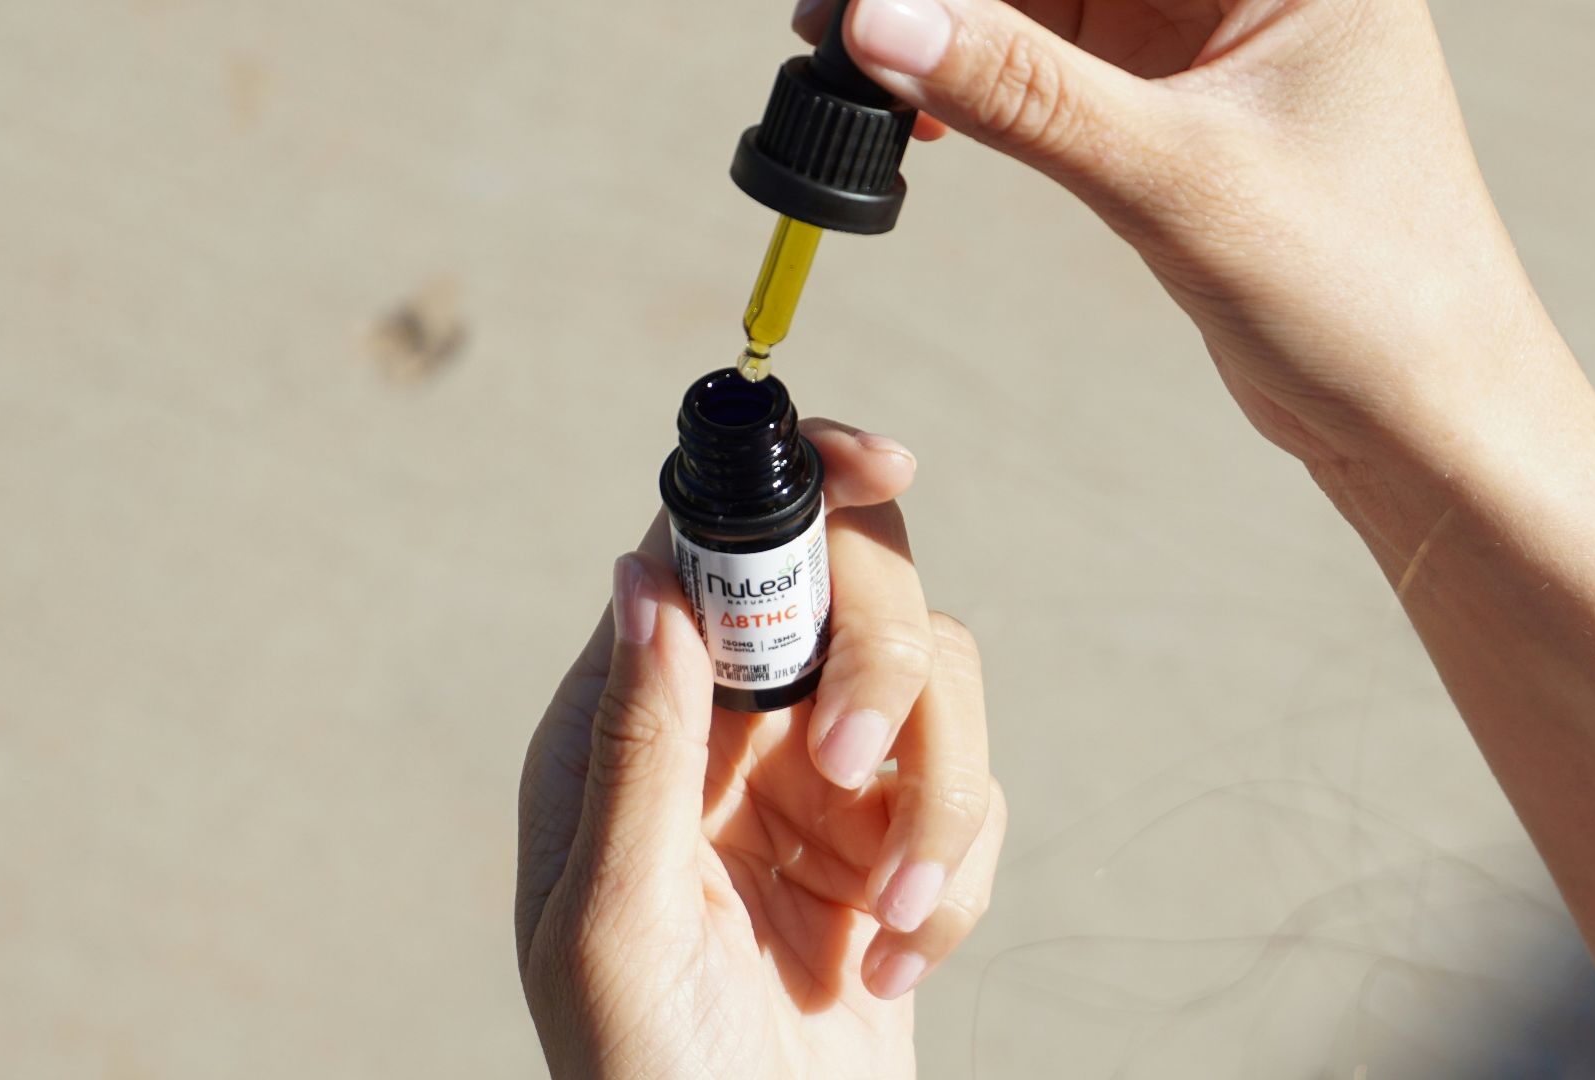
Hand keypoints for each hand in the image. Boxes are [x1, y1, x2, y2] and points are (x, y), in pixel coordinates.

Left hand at [515, 423, 1005, 1079]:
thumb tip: (647, 574)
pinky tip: (893, 964)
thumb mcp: (615, 919)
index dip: (802, 483)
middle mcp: (738, 727)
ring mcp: (829, 784)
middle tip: (852, 763)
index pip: (717, 544)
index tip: (883, 470)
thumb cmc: (642, 1074)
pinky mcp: (903, 847)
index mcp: (640, 716)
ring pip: (943, 685)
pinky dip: (959, 881)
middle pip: (860, 591)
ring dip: (939, 804)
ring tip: (894, 922)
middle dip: (887, 667)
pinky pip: (978, 797)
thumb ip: (638, 745)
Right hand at [803, 0, 1563, 476]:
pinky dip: (981, 78)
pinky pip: (1053, 62)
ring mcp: (1211, 39)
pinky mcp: (1177, 107)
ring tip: (845, 58)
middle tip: (836, 20)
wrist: (1422, 413)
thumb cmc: (1366, 288)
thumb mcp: (1177, 176)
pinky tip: (917, 104)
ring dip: (948, 25)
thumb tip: (878, 17)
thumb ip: (1021, 88)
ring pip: (1047, 1)